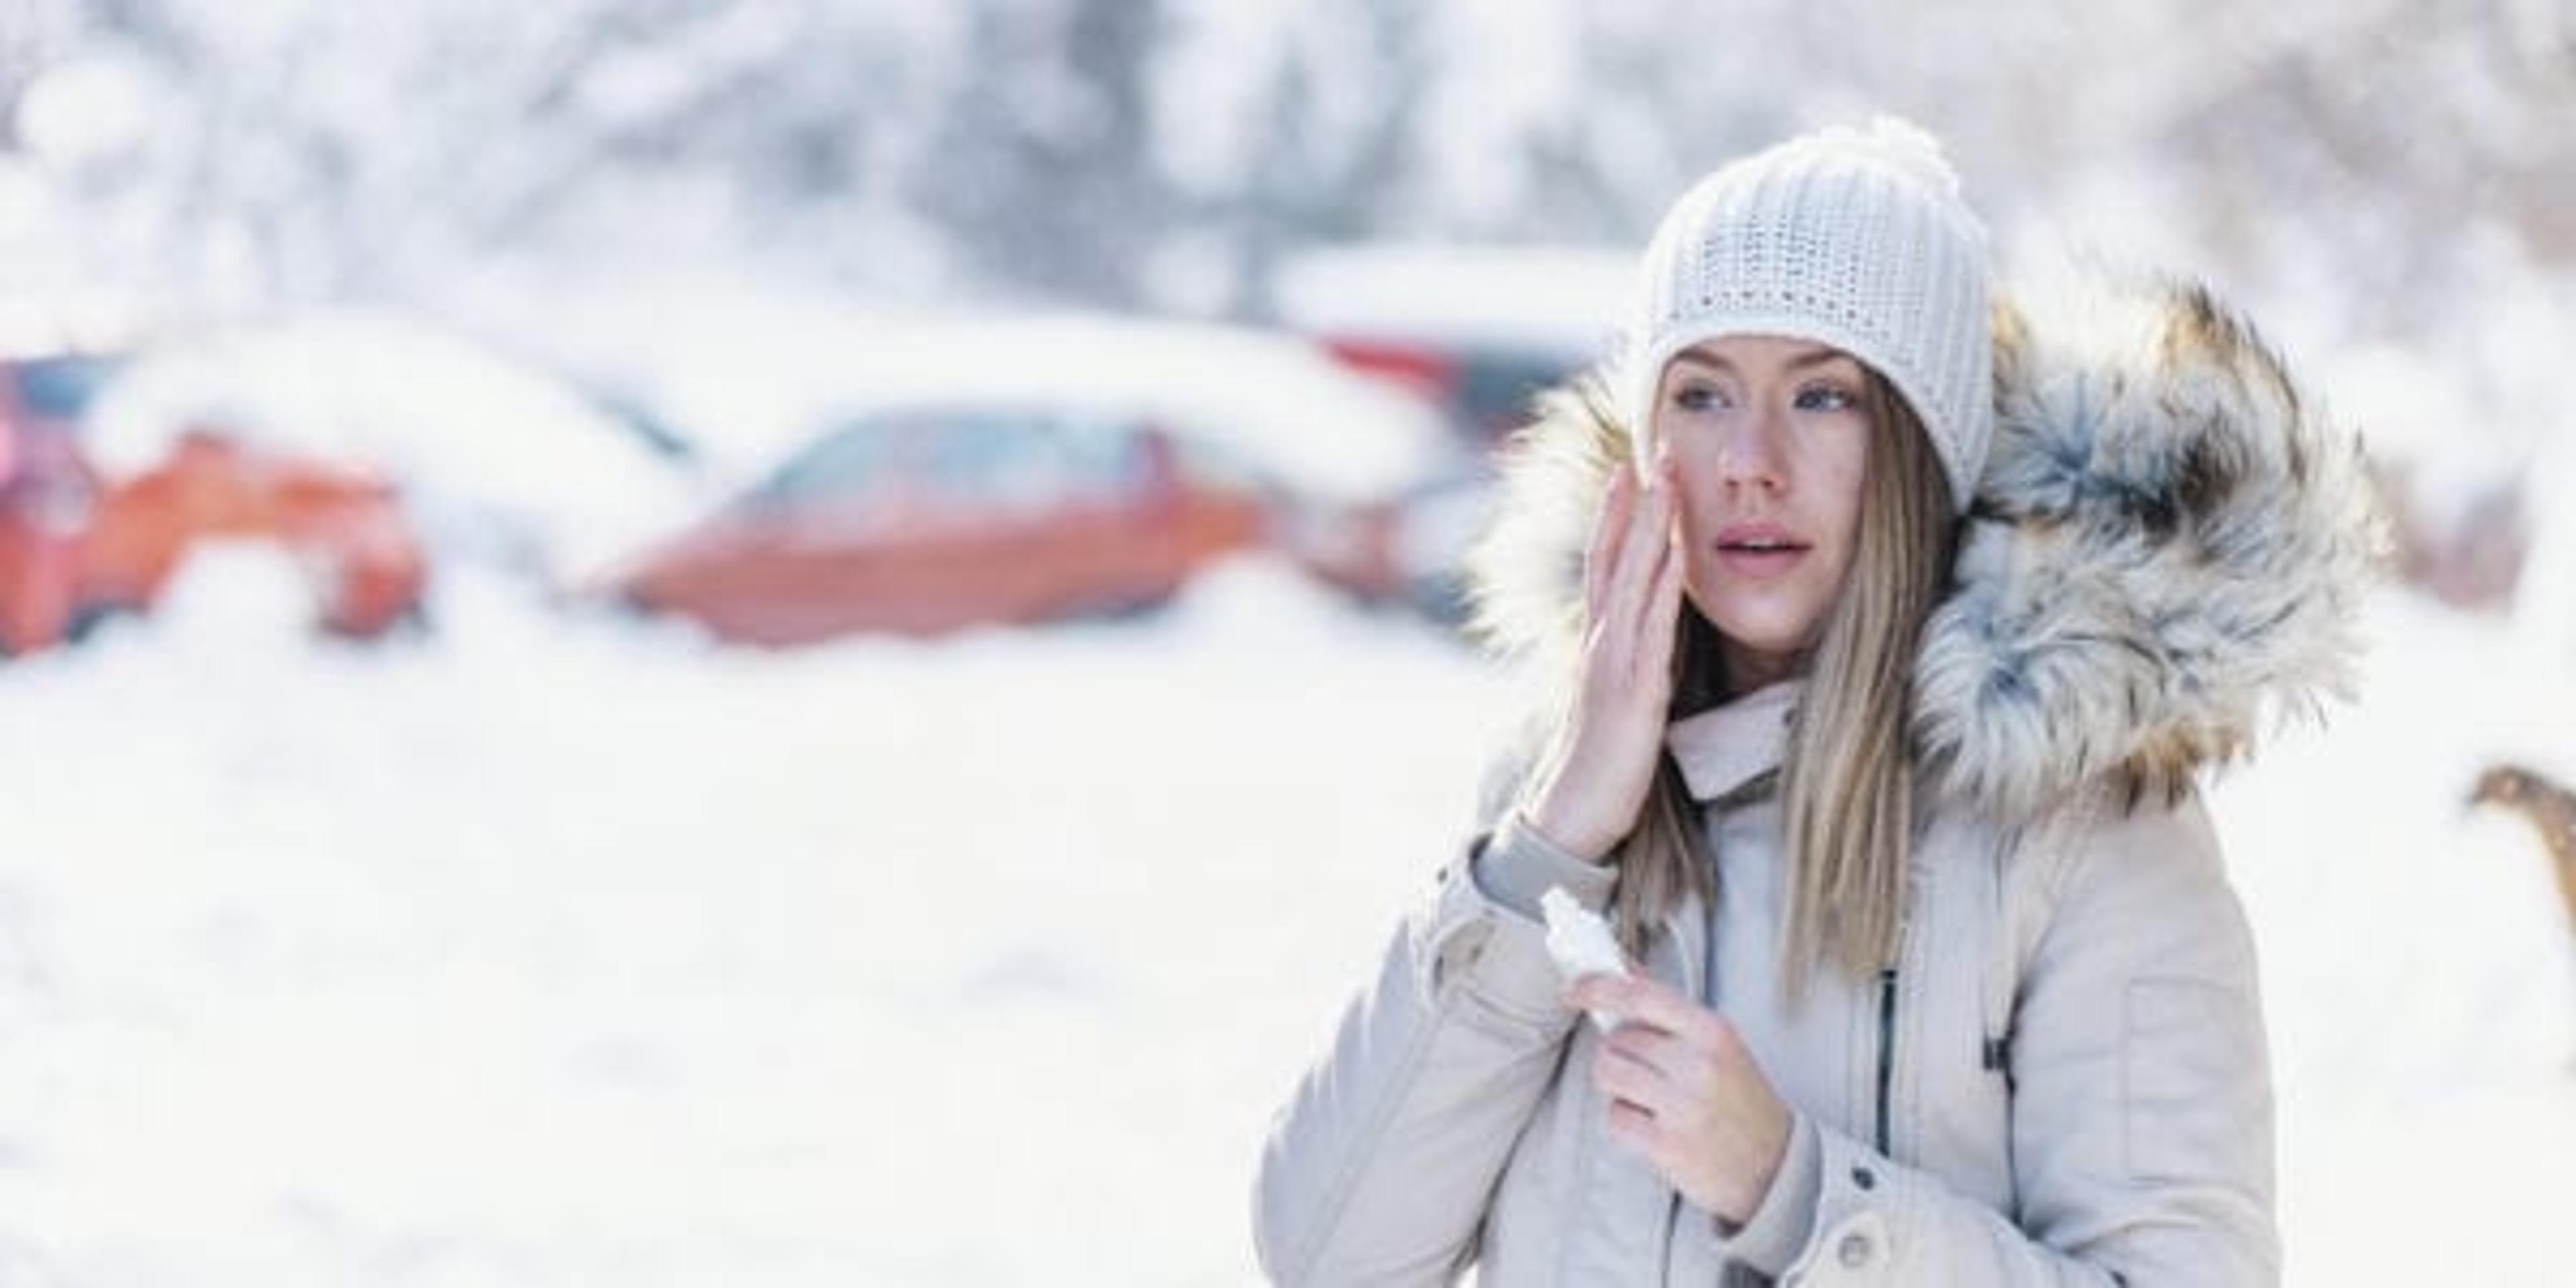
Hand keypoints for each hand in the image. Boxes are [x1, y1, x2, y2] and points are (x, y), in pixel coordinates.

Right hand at [1515, 447, 1686, 860]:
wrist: (1572, 818)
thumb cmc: (1598, 766)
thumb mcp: (1612, 702)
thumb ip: (1626, 665)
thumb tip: (1647, 639)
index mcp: (1595, 644)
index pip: (1605, 565)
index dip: (1616, 515)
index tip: (1631, 468)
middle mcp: (1598, 643)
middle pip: (1616, 557)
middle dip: (1636, 501)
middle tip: (1655, 446)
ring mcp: (1612, 664)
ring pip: (1632, 580)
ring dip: (1650, 526)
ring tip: (1668, 477)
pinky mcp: (1632, 694)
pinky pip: (1651, 628)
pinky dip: (1663, 585)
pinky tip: (1677, 550)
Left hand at [1565, 971, 1791, 1226]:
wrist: (1775, 1166)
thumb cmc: (1741, 1100)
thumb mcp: (1719, 1045)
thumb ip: (1670, 1011)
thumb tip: (1621, 971)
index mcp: (1713, 1032)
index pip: (1641, 995)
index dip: (1599, 987)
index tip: (1575, 988)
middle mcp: (1698, 1065)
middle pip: (1616, 1040)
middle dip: (1620, 1053)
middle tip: (1648, 1072)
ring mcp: (1681, 1107)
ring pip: (1608, 1074)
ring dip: (1618, 1085)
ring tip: (1652, 1098)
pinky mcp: (1666, 1145)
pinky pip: (1615, 1116)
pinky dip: (1626, 1120)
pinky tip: (1655, 1125)